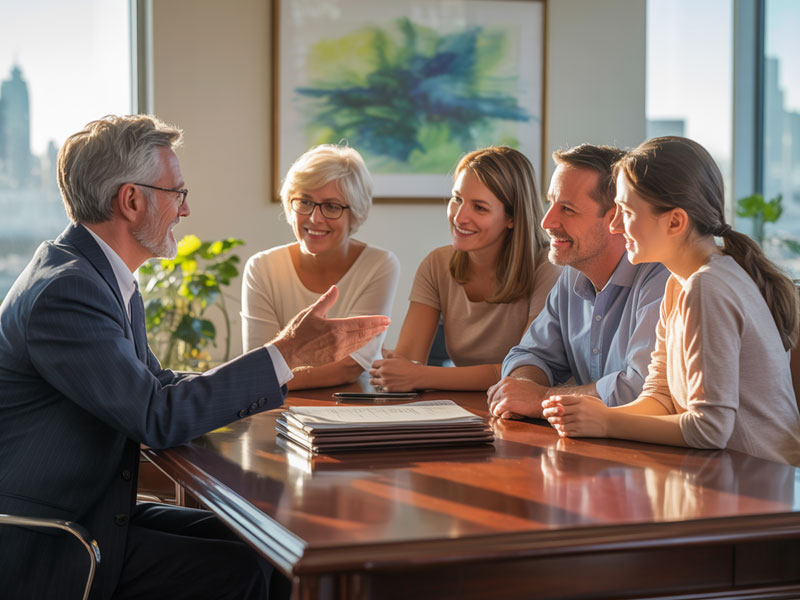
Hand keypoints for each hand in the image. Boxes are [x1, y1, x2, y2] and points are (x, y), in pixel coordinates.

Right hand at [272, 286, 389, 370]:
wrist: (287, 353)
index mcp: (335, 329)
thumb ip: (326, 301)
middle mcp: (339, 341)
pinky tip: (364, 341)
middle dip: (377, 328)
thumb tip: (335, 288)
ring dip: (371, 337)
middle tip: (387, 323)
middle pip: (364, 334)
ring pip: (360, 343)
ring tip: (379, 331)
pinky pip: (352, 350)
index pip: (361, 323)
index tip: (386, 319)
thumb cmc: (297, 332)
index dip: (375, 321)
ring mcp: (338, 352)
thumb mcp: (311, 313)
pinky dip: (361, 344)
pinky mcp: (334, 358)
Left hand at [368, 349, 420, 391]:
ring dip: (374, 380)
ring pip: (372, 381)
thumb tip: (382, 351)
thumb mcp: (399, 356)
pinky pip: (380, 388)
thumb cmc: (409, 367)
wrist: (416, 377)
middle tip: (375, 373)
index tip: (376, 367)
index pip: (373, 364)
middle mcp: (383, 372)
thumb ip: (389, 353)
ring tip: (376, 380)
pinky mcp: (388, 388)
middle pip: (371, 372)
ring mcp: (385, 381)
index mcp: (385, 363)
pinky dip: (382, 387)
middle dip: (373, 372)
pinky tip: (385, 385)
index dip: (375, 365)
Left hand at [487, 376, 549, 418]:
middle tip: (499, 413)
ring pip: (492, 405)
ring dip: (496, 411)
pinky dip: (499, 414)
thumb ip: (508, 386)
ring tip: (502, 414)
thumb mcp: (521, 385)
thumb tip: (490, 390)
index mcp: (506, 380)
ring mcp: (505, 393)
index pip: (491, 391)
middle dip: (494, 406)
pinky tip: (505, 415)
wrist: (545, 399)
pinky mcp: (507, 402)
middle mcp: (504, 385)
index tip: (497, 406)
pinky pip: (497, 410)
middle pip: (491, 399)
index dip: (493, 400)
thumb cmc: (534, 394)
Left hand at [541, 394, 607, 437]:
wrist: (611, 423)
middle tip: (545, 412)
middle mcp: (579, 411)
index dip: (553, 400)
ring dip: (553, 421)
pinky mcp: (581, 432)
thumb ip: (576, 398)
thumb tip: (559, 398)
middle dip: (549, 411)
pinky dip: (559, 430)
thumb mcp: (589, 400)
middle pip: (558, 411)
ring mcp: (579, 422)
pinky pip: (566, 432)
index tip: (548, 401)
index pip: (563, 399)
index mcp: (581, 402)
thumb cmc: (599, 410)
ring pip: (560, 422)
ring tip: (551, 420)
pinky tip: (558, 427)